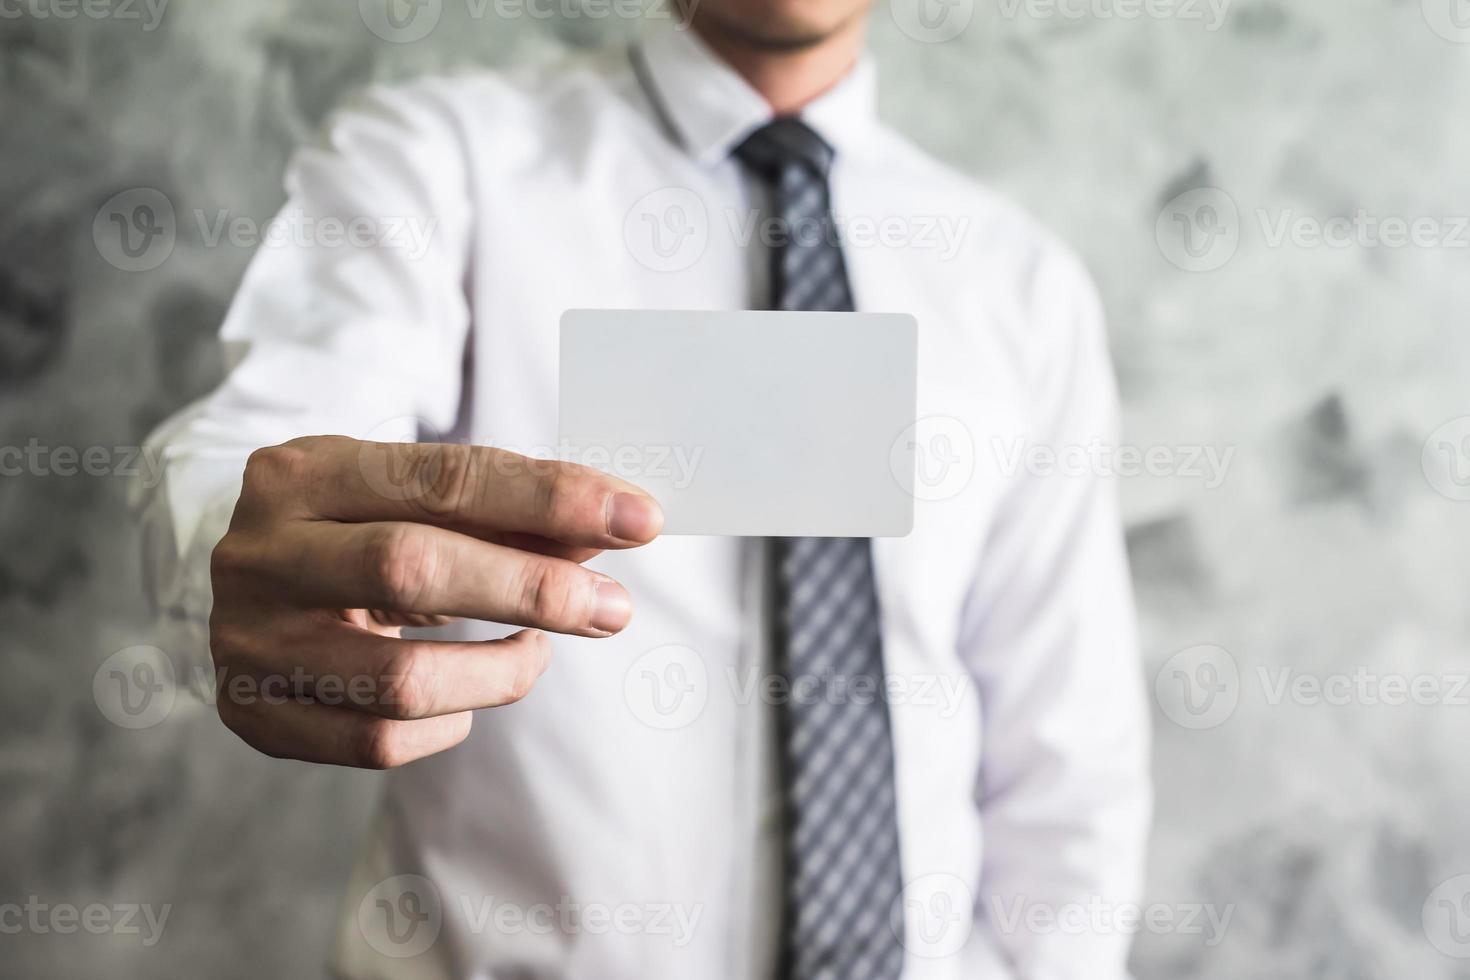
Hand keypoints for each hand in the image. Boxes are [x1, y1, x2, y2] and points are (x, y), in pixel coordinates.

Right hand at [208, 436, 662, 768]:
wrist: (250, 585)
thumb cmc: (356, 530)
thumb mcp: (415, 499)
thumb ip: (505, 515)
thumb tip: (610, 533)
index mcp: (302, 473)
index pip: (445, 479)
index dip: (550, 500)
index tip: (637, 519)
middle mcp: (262, 554)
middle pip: (412, 570)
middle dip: (534, 590)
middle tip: (613, 606)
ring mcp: (249, 643)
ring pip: (401, 680)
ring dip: (499, 673)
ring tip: (535, 651)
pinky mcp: (254, 717)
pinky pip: (379, 743)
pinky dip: (451, 722)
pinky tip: (470, 696)